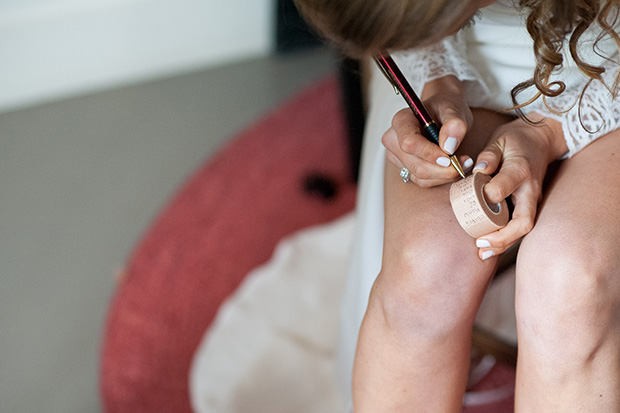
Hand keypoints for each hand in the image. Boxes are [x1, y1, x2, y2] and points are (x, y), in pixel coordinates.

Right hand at [382, 75, 473, 186]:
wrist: (442, 114)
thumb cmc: (445, 109)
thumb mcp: (454, 109)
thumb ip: (454, 124)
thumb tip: (449, 147)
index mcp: (401, 121)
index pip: (409, 143)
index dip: (429, 153)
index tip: (450, 157)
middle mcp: (393, 140)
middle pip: (415, 165)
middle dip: (442, 169)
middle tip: (465, 162)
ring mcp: (397, 156)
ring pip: (420, 176)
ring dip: (445, 175)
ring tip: (463, 162)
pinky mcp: (405, 168)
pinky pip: (423, 181)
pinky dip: (441, 178)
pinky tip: (454, 167)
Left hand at [472, 113, 567, 259]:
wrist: (541, 140)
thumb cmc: (516, 141)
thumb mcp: (500, 140)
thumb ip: (489, 155)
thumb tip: (477, 170)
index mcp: (520, 170)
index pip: (507, 185)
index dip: (492, 193)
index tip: (478, 197)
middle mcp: (530, 190)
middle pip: (524, 221)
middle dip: (502, 237)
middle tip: (480, 243)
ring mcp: (532, 201)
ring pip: (523, 229)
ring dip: (503, 244)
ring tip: (482, 253)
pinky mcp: (528, 207)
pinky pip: (519, 227)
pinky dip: (505, 240)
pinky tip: (488, 249)